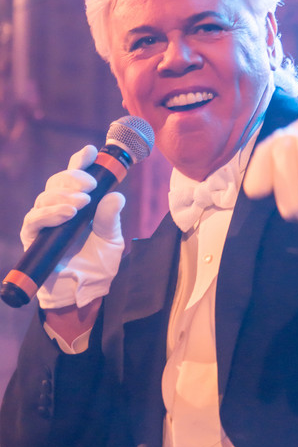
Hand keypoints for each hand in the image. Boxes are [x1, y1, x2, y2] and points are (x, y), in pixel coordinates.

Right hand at [20, 144, 124, 308]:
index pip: (76, 177)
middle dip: (74, 178)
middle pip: (58, 182)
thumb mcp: (111, 241)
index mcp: (79, 204)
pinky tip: (67, 213)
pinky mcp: (33, 237)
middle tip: (90, 186)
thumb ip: (111, 219)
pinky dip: (50, 213)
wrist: (84, 294)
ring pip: (45, 197)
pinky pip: (35, 219)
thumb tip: (116, 196)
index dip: (81, 162)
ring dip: (64, 196)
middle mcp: (59, 209)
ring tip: (82, 203)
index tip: (91, 152)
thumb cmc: (97, 266)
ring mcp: (44, 222)